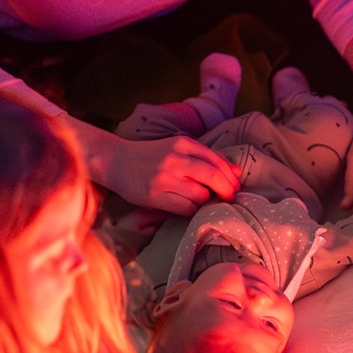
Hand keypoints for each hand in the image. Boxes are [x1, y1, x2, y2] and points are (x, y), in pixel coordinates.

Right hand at [95, 133, 240, 215]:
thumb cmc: (152, 156)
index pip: (217, 161)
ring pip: (200, 195)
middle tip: (230, 199)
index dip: (231, 177)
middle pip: (213, 177)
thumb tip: (237, 172)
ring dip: (206, 201)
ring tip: (201, 200)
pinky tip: (186, 205)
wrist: (116, 160)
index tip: (236, 187)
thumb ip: (206, 157)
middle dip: (227, 191)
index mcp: (184, 144)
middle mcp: (175, 159)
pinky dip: (191, 209)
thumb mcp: (179, 148)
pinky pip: (185, 207)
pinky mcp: (154, 195)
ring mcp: (164, 177)